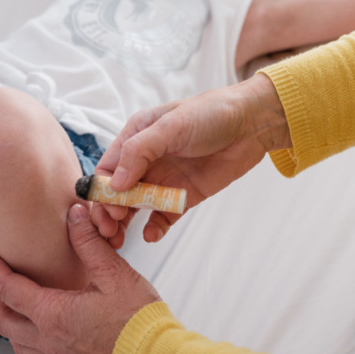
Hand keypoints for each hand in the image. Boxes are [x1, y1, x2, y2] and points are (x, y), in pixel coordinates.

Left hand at [0, 204, 160, 353]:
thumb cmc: (137, 317)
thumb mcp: (114, 272)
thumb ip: (89, 242)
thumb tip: (75, 214)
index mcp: (52, 314)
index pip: (9, 290)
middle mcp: (47, 340)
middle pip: (4, 319)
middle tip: (3, 278)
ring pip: (16, 344)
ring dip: (11, 321)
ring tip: (19, 304)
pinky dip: (27, 344)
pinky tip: (38, 336)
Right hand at [91, 74, 289, 245]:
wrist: (252, 125)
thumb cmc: (211, 114)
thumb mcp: (173, 126)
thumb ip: (141, 150)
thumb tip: (116, 183)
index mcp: (137, 136)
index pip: (108, 168)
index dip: (102, 190)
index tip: (107, 207)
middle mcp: (146, 160)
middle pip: (117, 192)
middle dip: (109, 212)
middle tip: (110, 229)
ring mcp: (164, 179)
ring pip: (135, 208)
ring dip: (125, 225)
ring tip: (120, 240)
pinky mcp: (183, 196)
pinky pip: (162, 218)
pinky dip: (154, 229)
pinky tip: (152, 235)